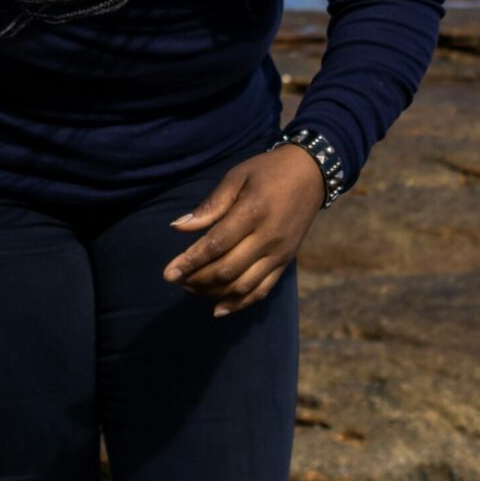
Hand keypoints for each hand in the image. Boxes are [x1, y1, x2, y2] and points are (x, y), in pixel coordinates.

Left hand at [161, 144, 324, 316]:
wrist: (311, 174)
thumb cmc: (268, 171)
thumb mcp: (237, 177)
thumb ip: (211, 205)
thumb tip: (178, 228)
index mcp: (253, 212)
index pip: (216, 245)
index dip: (190, 262)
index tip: (168, 274)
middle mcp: (268, 238)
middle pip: (227, 270)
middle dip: (197, 279)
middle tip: (176, 280)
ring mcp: (279, 253)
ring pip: (242, 285)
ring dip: (214, 293)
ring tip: (191, 288)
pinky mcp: (286, 262)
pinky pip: (262, 290)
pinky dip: (240, 304)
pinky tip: (219, 309)